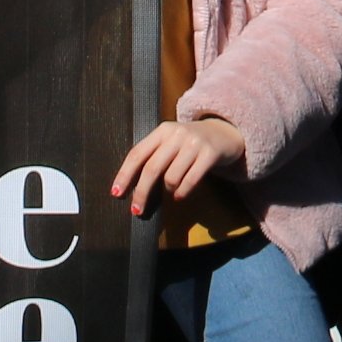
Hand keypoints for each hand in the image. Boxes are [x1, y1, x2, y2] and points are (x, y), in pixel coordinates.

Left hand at [110, 115, 246, 217]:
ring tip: (172, 190)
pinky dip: (182, 192)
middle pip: (152, 168)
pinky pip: (190, 180)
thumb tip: (130, 185)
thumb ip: (153, 156)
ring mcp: (194, 143)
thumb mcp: (170, 142)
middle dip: (141, 192)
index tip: (116, 193)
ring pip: (171, 177)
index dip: (125, 174)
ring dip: (168, 190)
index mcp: (162, 131)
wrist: (224, 133)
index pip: (137, 153)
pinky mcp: (210, 154)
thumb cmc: (190, 143)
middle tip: (136, 210)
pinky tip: (179, 196)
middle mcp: (176, 134)